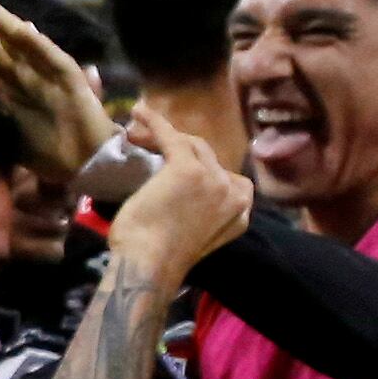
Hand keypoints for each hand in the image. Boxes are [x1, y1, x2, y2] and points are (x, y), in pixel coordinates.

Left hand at [0, 0, 119, 183]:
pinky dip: (30, 40)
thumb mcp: (10, 135)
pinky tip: (17, 25)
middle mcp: (28, 72)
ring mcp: (48, 71)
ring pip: (18, 40)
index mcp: (12, 84)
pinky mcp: (68, 78)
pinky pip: (47, 55)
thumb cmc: (52, 154)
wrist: (91, 167)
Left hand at [107, 114, 252, 270]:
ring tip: (137, 133)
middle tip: (146, 144)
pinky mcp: (187, 168)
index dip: (197, 164)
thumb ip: (202, 212)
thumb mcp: (194, 234)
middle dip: (177, 148)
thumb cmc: (158, 258)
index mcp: (241, 212)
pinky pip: (171, 136)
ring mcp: (214, 178)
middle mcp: (234, 192)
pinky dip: (154, 122)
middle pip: (207, 156)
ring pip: (190, 144)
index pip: (221, 174)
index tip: (171, 161)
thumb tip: (181, 194)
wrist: (149, 266)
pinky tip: (138, 112)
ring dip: (162, 136)